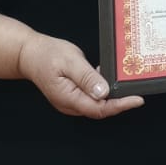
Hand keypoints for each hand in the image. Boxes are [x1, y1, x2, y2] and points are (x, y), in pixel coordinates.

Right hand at [17, 32, 144, 119]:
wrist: (29, 54)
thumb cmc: (46, 55)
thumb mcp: (70, 61)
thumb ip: (87, 77)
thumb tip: (103, 92)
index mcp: (68, 98)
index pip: (99, 108)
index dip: (120, 105)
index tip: (137, 100)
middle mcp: (69, 104)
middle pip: (100, 109)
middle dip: (119, 103)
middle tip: (136, 91)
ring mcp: (70, 102)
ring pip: (96, 105)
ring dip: (111, 97)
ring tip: (125, 85)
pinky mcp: (71, 96)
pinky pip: (90, 98)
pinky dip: (102, 91)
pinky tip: (107, 78)